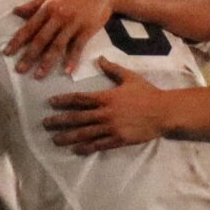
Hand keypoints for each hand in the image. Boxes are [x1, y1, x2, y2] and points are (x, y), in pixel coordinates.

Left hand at [9, 0, 117, 78]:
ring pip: (58, 46)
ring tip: (39, 75)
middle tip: (20, 70)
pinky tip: (67, 71)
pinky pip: (78, 47)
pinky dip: (72, 59)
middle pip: (41, 39)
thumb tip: (15, 11)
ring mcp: (73, 24)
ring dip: (47, 62)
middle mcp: (59, 16)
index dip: (18, 40)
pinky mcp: (87, 30)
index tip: (7, 52)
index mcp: (48, 7)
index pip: (29, 27)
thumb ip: (34, 4)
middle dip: (29, 56)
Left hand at [43, 61, 167, 152]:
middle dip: (60, 121)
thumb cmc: (147, 94)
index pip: (80, 99)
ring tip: (56, 140)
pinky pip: (99, 144)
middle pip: (78, 117)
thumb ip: (113, 69)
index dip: (64, 100)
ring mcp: (111, 128)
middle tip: (46, 124)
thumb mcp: (130, 78)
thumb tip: (100, 59)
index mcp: (106, 97)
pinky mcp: (119, 139)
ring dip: (69, 136)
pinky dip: (87, 147)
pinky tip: (76, 149)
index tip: (51, 102)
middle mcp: (105, 113)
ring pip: (85, 133)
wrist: (164, 112)